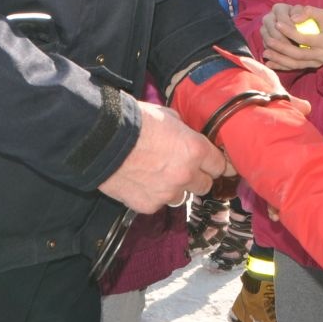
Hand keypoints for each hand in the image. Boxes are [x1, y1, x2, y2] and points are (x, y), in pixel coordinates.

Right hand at [97, 100, 226, 214]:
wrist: (102, 140)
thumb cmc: (135, 122)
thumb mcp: (168, 116)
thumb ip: (184, 131)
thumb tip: (187, 136)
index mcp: (196, 150)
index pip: (220, 166)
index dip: (218, 165)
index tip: (217, 167)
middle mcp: (186, 175)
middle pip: (205, 185)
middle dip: (197, 177)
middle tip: (183, 168)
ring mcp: (167, 193)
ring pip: (181, 196)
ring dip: (174, 188)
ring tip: (155, 174)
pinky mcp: (148, 205)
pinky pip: (157, 202)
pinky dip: (151, 194)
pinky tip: (138, 181)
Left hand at [258, 3, 322, 69]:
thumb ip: (309, 12)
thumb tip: (293, 18)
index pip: (305, 38)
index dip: (290, 32)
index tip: (277, 24)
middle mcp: (322, 55)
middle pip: (298, 54)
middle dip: (282, 47)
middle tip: (268, 40)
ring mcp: (316, 63)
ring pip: (295, 64)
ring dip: (279, 59)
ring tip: (266, 52)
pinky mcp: (310, 68)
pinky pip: (294, 69)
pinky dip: (281, 67)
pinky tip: (269, 64)